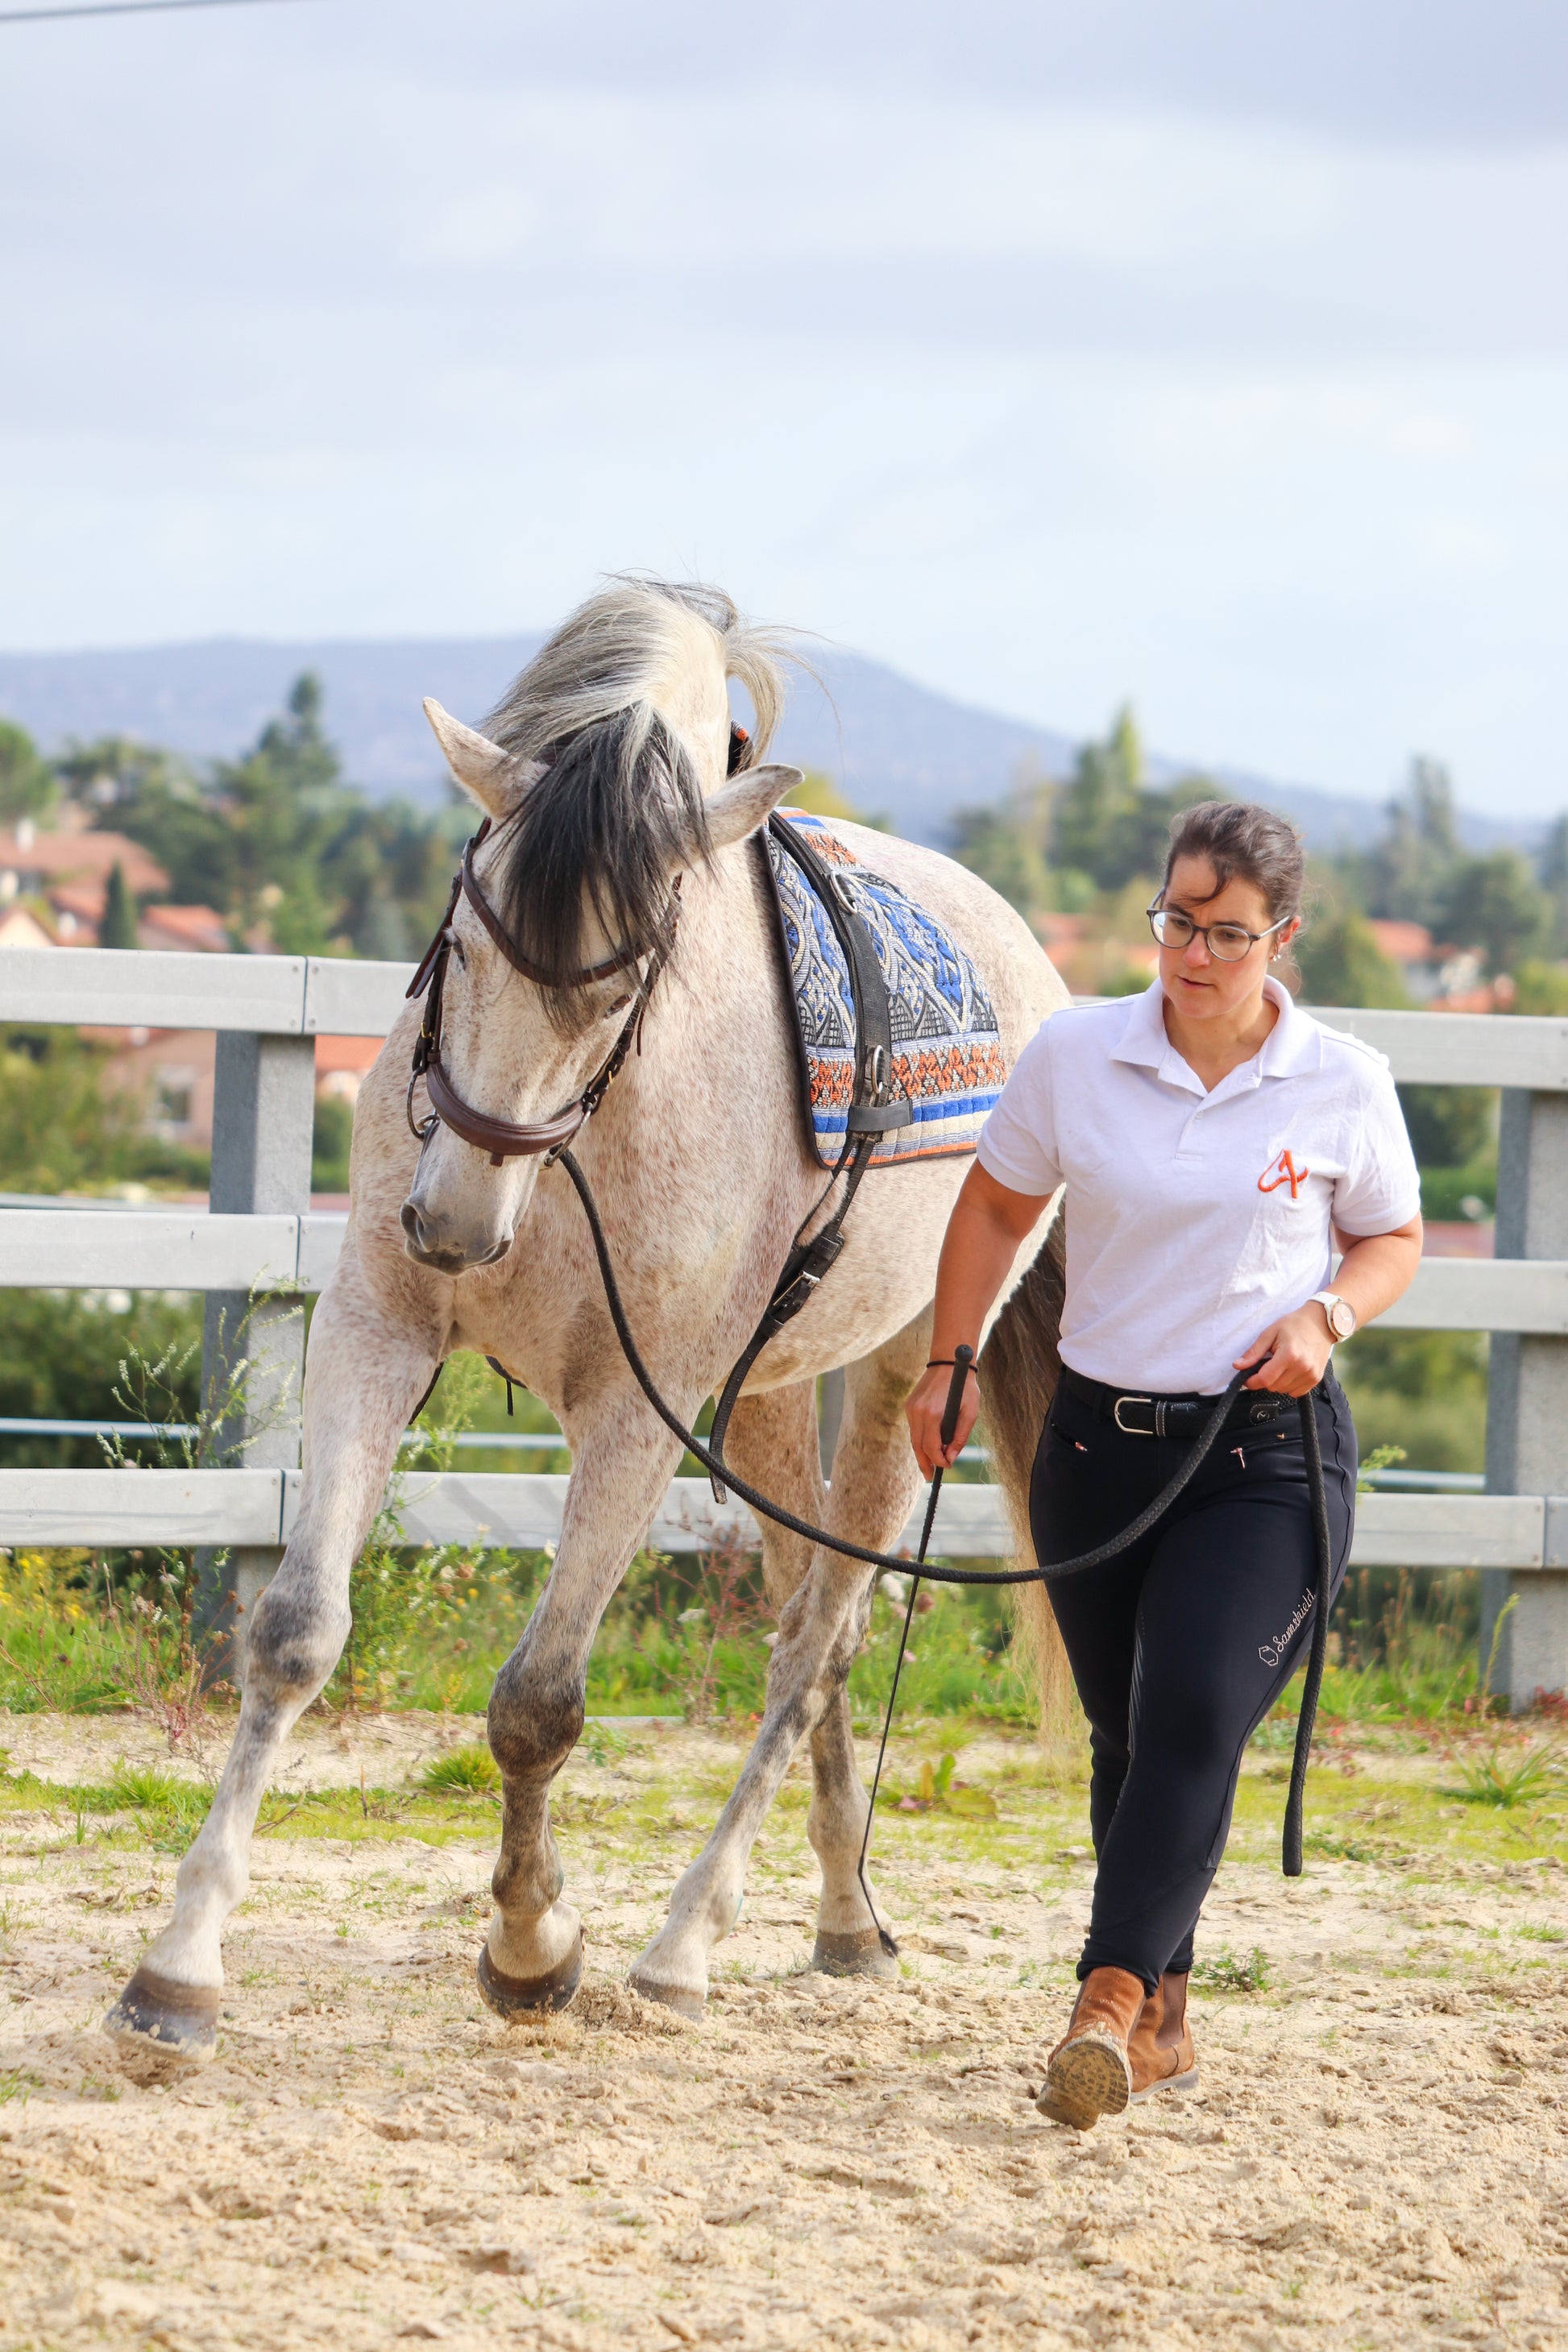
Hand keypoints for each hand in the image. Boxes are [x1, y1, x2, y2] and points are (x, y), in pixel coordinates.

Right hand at [905, 1362, 979, 1477]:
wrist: (948, 1362)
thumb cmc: (964, 1387)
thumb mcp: (970, 1412)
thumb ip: (961, 1436)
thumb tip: (952, 1458)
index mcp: (933, 1414)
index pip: (931, 1447)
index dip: (938, 1461)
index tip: (947, 1467)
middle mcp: (918, 1412)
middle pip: (917, 1446)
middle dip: (924, 1463)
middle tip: (929, 1476)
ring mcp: (911, 1408)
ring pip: (913, 1438)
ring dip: (920, 1453)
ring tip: (927, 1466)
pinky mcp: (909, 1405)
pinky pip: (913, 1428)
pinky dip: (919, 1439)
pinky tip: (926, 1446)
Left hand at [1234, 1305, 1334, 1397]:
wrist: (1321, 1323)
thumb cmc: (1294, 1325)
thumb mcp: (1270, 1333)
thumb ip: (1254, 1352)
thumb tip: (1237, 1366)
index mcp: (1289, 1355)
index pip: (1265, 1379)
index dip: (1252, 1381)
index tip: (1247, 1377)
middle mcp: (1302, 1367)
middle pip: (1273, 1386)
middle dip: (1265, 1379)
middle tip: (1267, 1363)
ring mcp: (1311, 1374)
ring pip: (1283, 1391)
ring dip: (1277, 1382)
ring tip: (1281, 1365)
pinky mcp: (1316, 1379)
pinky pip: (1296, 1392)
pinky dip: (1288, 1385)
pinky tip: (1290, 1371)